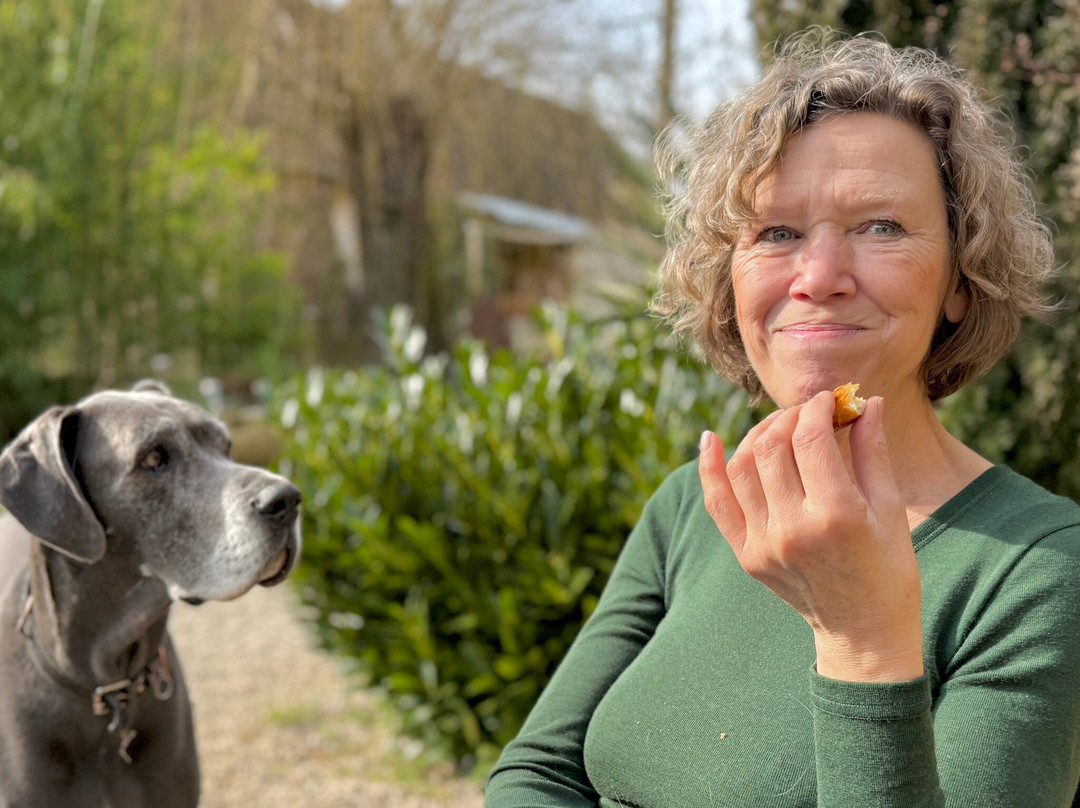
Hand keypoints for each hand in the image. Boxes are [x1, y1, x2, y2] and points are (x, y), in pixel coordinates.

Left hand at [699, 391, 923, 681]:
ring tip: (780, 426)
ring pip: (742, 467)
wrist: (863, 630)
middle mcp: (792, 529)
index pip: (810, 438)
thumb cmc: (888, 567)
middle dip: (789, 417)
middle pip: (771, 447)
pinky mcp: (746, 555)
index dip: (817, 408)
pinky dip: (708, 469)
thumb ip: (872, 451)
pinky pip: (717, 503)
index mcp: (836, 516)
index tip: (829, 399)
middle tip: (808, 411)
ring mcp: (763, 544)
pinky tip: (709, 439)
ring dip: (757, 435)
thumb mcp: (890, 508)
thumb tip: (864, 401)